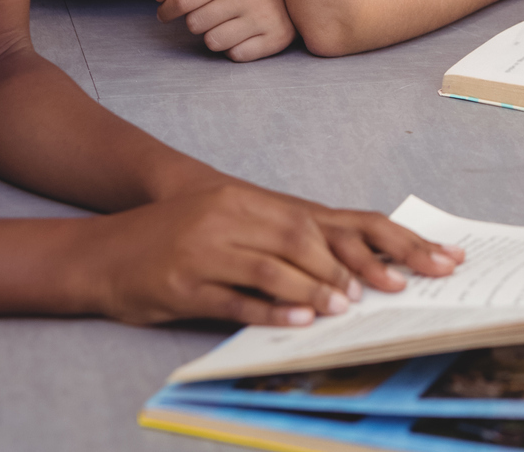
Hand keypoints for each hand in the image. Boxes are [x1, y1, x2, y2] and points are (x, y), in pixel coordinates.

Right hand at [72, 183, 465, 326]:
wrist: (105, 250)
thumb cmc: (178, 237)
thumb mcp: (230, 225)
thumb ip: (279, 238)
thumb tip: (343, 266)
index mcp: (250, 202)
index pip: (327, 221)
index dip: (375, 240)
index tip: (418, 258)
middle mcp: (233, 218)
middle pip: (305, 238)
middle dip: (353, 265)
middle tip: (391, 288)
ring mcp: (206, 249)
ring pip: (272, 267)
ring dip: (313, 288)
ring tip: (347, 307)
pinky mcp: (183, 282)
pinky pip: (234, 297)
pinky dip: (270, 310)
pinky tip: (299, 321)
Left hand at [155, 0, 295, 61]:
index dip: (168, 9)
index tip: (164, 14)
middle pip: (196, 24)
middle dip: (198, 20)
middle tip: (215, 12)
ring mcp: (265, 19)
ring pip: (213, 43)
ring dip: (216, 35)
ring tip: (232, 22)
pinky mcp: (276, 40)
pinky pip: (235, 55)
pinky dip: (236, 48)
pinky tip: (248, 33)